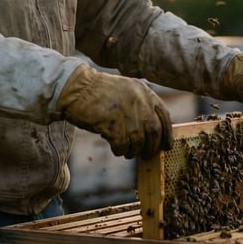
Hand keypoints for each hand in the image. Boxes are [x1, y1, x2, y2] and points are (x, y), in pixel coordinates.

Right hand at [56, 65, 172, 158]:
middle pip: (154, 131)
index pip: (164, 115)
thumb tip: (153, 130)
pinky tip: (116, 148)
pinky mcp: (112, 124)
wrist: (76, 88)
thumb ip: (140, 104)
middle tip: (147, 155)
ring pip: (138, 140)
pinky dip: (120, 150)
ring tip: (127, 152)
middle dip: (152, 146)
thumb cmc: (98, 92)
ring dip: (134, 150)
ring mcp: (126, 112)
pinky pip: (122, 145)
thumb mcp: (125, 90)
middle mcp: (138, 101)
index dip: (167, 133)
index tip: (166, 146)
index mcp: (143, 91)